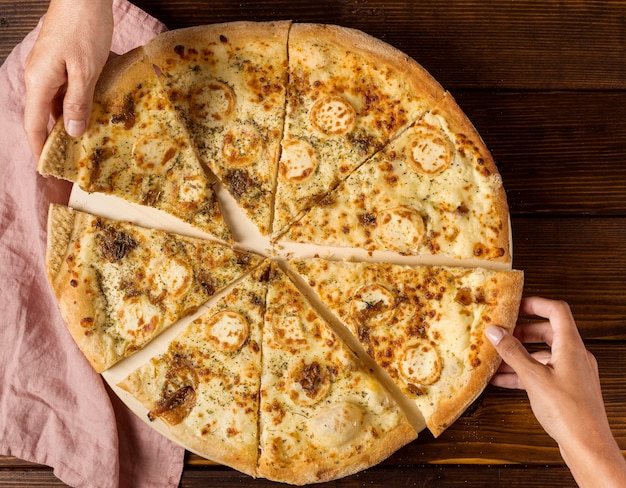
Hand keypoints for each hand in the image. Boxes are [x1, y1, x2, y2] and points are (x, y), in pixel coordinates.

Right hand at [23, 0, 112, 157]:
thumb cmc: (84, 28)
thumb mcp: (86, 70)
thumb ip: (79, 102)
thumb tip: (73, 132)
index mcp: (40, 82)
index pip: (35, 125)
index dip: (40, 148)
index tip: (48, 168)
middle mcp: (39, 77)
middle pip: (45, 117)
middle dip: (57, 139)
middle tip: (75, 160)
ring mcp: (49, 68)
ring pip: (56, 104)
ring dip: (70, 122)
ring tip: (87, 143)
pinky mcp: (61, 61)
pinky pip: (66, 90)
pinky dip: (77, 105)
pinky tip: (93, 114)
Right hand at [486, 297, 625, 486]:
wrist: (587, 446)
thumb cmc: (568, 412)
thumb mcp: (533, 377)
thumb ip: (512, 352)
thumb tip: (495, 331)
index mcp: (571, 346)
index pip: (557, 311)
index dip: (535, 304)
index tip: (515, 306)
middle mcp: (575, 356)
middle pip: (548, 332)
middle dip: (522, 332)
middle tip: (502, 334)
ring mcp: (573, 373)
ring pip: (543, 354)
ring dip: (520, 355)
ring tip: (496, 360)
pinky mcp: (568, 389)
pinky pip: (544, 372)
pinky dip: (525, 372)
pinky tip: (504, 380)